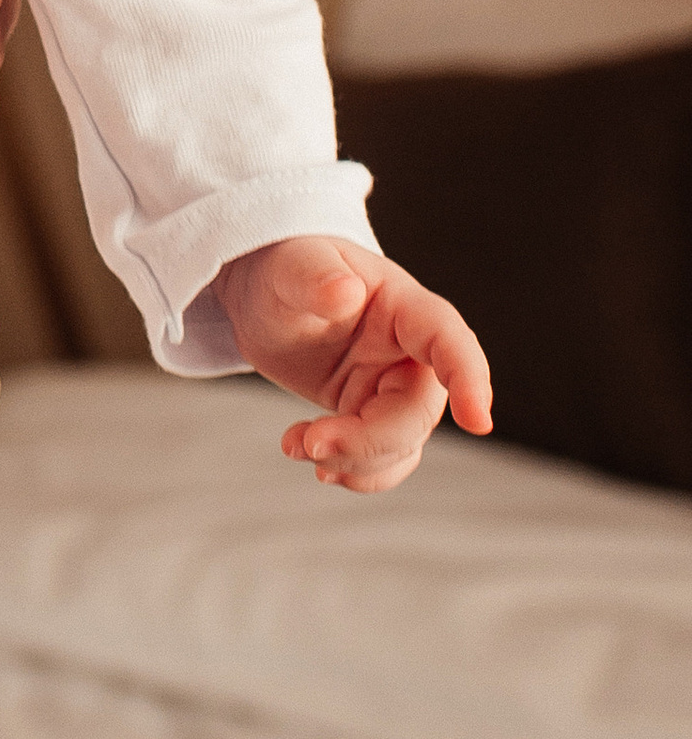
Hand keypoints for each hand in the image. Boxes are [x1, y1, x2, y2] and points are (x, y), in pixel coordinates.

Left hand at [215, 235, 492, 492]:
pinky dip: (356, 471)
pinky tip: (317, 465)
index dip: (469, 379)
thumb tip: (344, 291)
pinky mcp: (372, 413)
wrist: (261, 296)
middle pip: (417, 411)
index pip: (448, 340)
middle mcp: (410, 351)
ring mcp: (393, 386)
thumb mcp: (290, 267)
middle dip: (368, 440)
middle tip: (310, 444)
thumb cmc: (283, 268)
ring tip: (296, 446)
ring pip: (402, 443)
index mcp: (403, 307)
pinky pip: (385, 457)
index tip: (478, 424)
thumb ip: (315, 277)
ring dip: (356, 460)